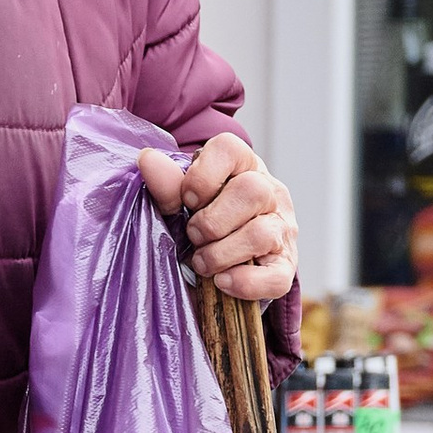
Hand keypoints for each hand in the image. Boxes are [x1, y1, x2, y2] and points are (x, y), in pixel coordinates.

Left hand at [138, 131, 297, 302]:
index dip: (203, 174)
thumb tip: (147, 160)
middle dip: (212, 221)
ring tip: (202, 263)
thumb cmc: (202, 227)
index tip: (187, 200)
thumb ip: (168, 186)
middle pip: (251, 191)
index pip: (230, 149)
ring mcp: (282, 230)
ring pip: (261, 234)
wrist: (221, 272)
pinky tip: (222, 281)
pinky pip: (274, 277)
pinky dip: (244, 283)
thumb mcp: (182, 205)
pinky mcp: (285, 267)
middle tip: (193, 236)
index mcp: (243, 167)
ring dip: (221, 254)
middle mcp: (270, 193)